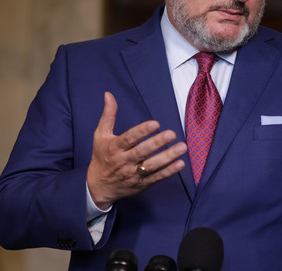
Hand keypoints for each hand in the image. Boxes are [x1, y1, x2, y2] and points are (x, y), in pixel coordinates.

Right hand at [86, 92, 186, 208]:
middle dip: (157, 143)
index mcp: (114, 148)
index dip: (142, 131)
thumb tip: (108, 94)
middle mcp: (124, 161)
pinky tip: (180, 163)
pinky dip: (169, 171)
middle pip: (142, 152)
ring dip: (168, 157)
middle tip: (172, 133)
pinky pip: (157, 177)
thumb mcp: (101, 135)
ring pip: (152, 165)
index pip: (129, 138)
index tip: (155, 123)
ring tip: (182, 147)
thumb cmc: (102, 156)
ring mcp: (133, 174)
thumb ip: (108, 115)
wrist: (99, 187)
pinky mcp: (142, 184)